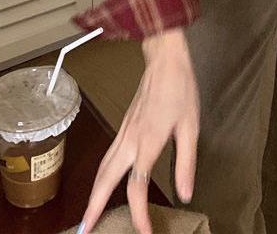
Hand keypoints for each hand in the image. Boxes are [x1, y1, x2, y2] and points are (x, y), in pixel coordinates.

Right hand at [79, 27, 199, 233]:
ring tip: (88, 214)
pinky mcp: (124, 126)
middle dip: (93, 206)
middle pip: (105, 178)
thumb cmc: (180, 90)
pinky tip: (102, 182)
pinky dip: (100, 175)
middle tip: (85, 230)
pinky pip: (107, 156)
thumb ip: (186, 163)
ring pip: (103, 167)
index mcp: (148, 141)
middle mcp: (130, 139)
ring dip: (93, 192)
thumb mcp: (191, 127)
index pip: (137, 186)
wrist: (164, 61)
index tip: (143, 231)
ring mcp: (124, 132)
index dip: (139, 213)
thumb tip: (185, 194)